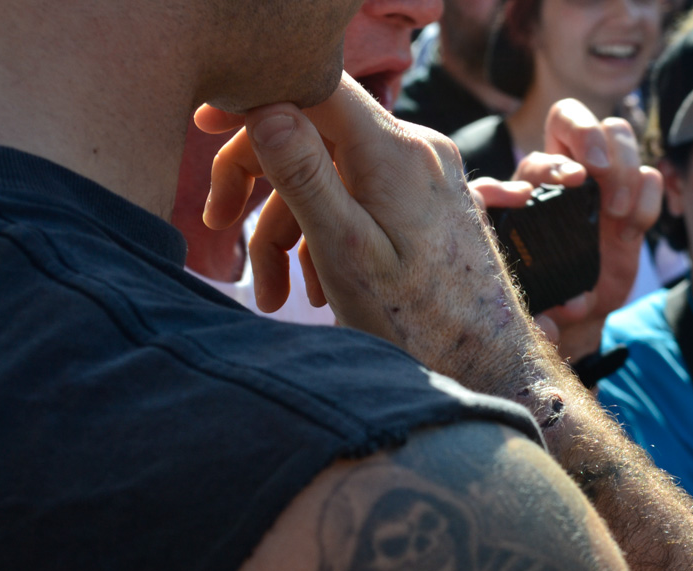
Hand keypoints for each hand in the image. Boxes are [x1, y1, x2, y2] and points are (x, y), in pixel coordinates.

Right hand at [196, 73, 538, 394]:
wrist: (486, 364)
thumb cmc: (418, 323)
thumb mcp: (346, 252)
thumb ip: (305, 177)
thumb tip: (266, 107)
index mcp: (395, 152)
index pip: (313, 85)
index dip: (255, 96)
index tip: (206, 126)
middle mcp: (417, 149)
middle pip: (316, 133)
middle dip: (259, 183)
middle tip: (215, 224)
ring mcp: (427, 174)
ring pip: (335, 175)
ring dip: (292, 227)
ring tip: (274, 295)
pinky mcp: (430, 201)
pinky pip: (364, 197)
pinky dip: (331, 232)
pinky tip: (318, 287)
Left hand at [511, 99, 662, 360]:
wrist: (573, 305)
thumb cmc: (541, 291)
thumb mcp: (530, 291)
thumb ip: (540, 299)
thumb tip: (564, 307)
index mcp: (530, 179)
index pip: (536, 142)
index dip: (556, 155)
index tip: (571, 183)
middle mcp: (565, 168)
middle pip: (576, 116)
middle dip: (592, 140)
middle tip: (602, 179)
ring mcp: (602, 179)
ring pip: (618, 133)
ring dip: (624, 171)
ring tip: (616, 216)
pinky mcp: (634, 199)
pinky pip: (650, 176)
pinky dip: (646, 201)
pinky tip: (629, 233)